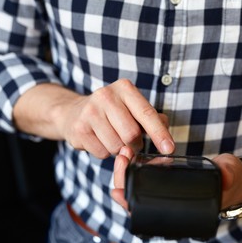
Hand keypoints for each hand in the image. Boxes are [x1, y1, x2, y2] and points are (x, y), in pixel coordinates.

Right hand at [56, 79, 174, 158]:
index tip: (169, 149)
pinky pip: (101, 153)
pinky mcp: (79, 129)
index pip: (147, 114)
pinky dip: (104, 153)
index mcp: (125, 88)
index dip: (160, 134)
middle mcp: (106, 96)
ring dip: (119, 150)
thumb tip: (167, 141)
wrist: (73, 112)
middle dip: (135, 145)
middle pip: (131, 134)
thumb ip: (153, 120)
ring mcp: (90, 112)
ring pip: (116, 146)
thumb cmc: (111, 112)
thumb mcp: (132, 108)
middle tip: (132, 143)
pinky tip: (99, 140)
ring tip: (113, 139)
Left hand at [111, 152, 241, 212]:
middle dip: (124, 178)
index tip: (117, 190)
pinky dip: (137, 166)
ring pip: (137, 187)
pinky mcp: (168, 180)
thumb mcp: (231, 174)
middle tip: (123, 156)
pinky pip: (146, 176)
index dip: (130, 204)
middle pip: (135, 198)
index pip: (149, 213)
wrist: (236, 179)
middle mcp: (171, 205)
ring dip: (127, 170)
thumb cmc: (233, 180)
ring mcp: (167, 193)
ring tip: (126, 151)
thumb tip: (224, 177)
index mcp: (182, 210)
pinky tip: (134, 154)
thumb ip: (227, 175)